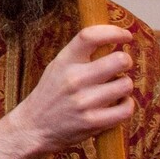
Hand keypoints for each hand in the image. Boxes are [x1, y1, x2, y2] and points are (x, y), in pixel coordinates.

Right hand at [0, 24, 134, 158]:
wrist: (33, 127)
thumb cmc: (50, 94)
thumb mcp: (57, 68)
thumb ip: (80, 55)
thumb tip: (112, 41)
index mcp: (64, 61)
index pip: (90, 36)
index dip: (113, 32)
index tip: (125, 36)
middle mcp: (74, 79)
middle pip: (120, 60)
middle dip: (125, 62)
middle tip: (119, 67)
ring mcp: (84, 101)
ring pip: (126, 84)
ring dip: (124, 86)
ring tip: (113, 90)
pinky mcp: (93, 121)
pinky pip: (126, 108)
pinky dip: (126, 105)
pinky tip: (117, 104)